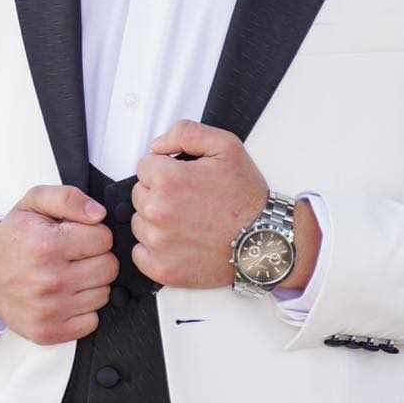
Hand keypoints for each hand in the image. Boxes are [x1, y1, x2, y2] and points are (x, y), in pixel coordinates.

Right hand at [0, 184, 116, 344]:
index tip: (77, 236)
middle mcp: (48, 280)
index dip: (94, 234)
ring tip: (67, 275)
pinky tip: (65, 297)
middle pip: (109, 268)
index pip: (104, 238)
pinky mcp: (48, 332)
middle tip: (75, 256)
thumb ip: (68, 198)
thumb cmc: (14, 237)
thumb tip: (98, 214)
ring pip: (104, 294)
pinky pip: (92, 321)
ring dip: (91, 284)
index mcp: (46, 245)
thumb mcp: (34, 203)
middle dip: (96, 258)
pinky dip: (83, 310)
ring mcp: (49, 310)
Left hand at [131, 120, 267, 289]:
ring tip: (188, 222)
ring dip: (156, 221)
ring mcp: (158, 243)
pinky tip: (178, 242)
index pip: (144, 166)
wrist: (264, 241)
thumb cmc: (247, 198)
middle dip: (160, 193)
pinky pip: (140, 254)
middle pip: (140, 194)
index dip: (166, 169)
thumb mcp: (226, 147)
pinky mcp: (163, 269)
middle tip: (191, 201)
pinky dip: (154, 249)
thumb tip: (157, 146)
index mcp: (169, 180)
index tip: (185, 179)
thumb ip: (186, 133)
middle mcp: (158, 212)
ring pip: (139, 223)